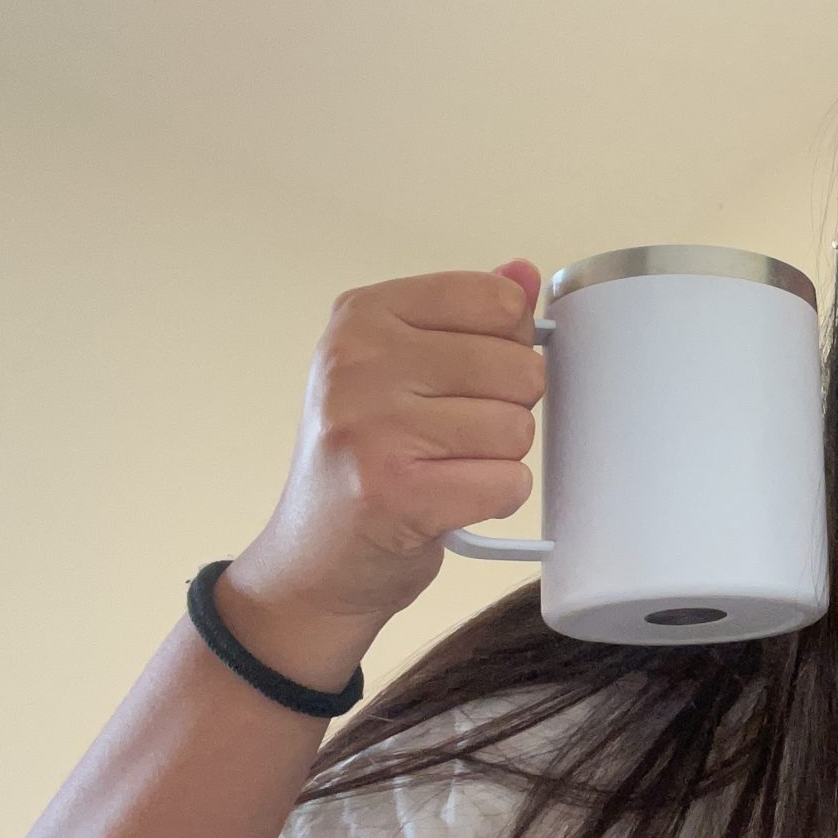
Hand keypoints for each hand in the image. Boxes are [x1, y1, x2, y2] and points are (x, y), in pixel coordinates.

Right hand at [227, 259, 546, 629]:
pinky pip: (508, 482)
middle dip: (505, 409)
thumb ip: (465, 318)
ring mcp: (372, 426)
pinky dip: (494, 500)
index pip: (497, 300)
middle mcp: (358, 361)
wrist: (313, 563)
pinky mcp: (395, 492)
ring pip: (517, 427)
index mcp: (362, 315)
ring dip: (498, 459)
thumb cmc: (366, 460)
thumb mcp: (400, 370)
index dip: (507, 347)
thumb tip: (524, 273)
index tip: (463, 378)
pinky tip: (449, 502)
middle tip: (450, 437)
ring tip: (445, 469)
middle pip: (518, 367)